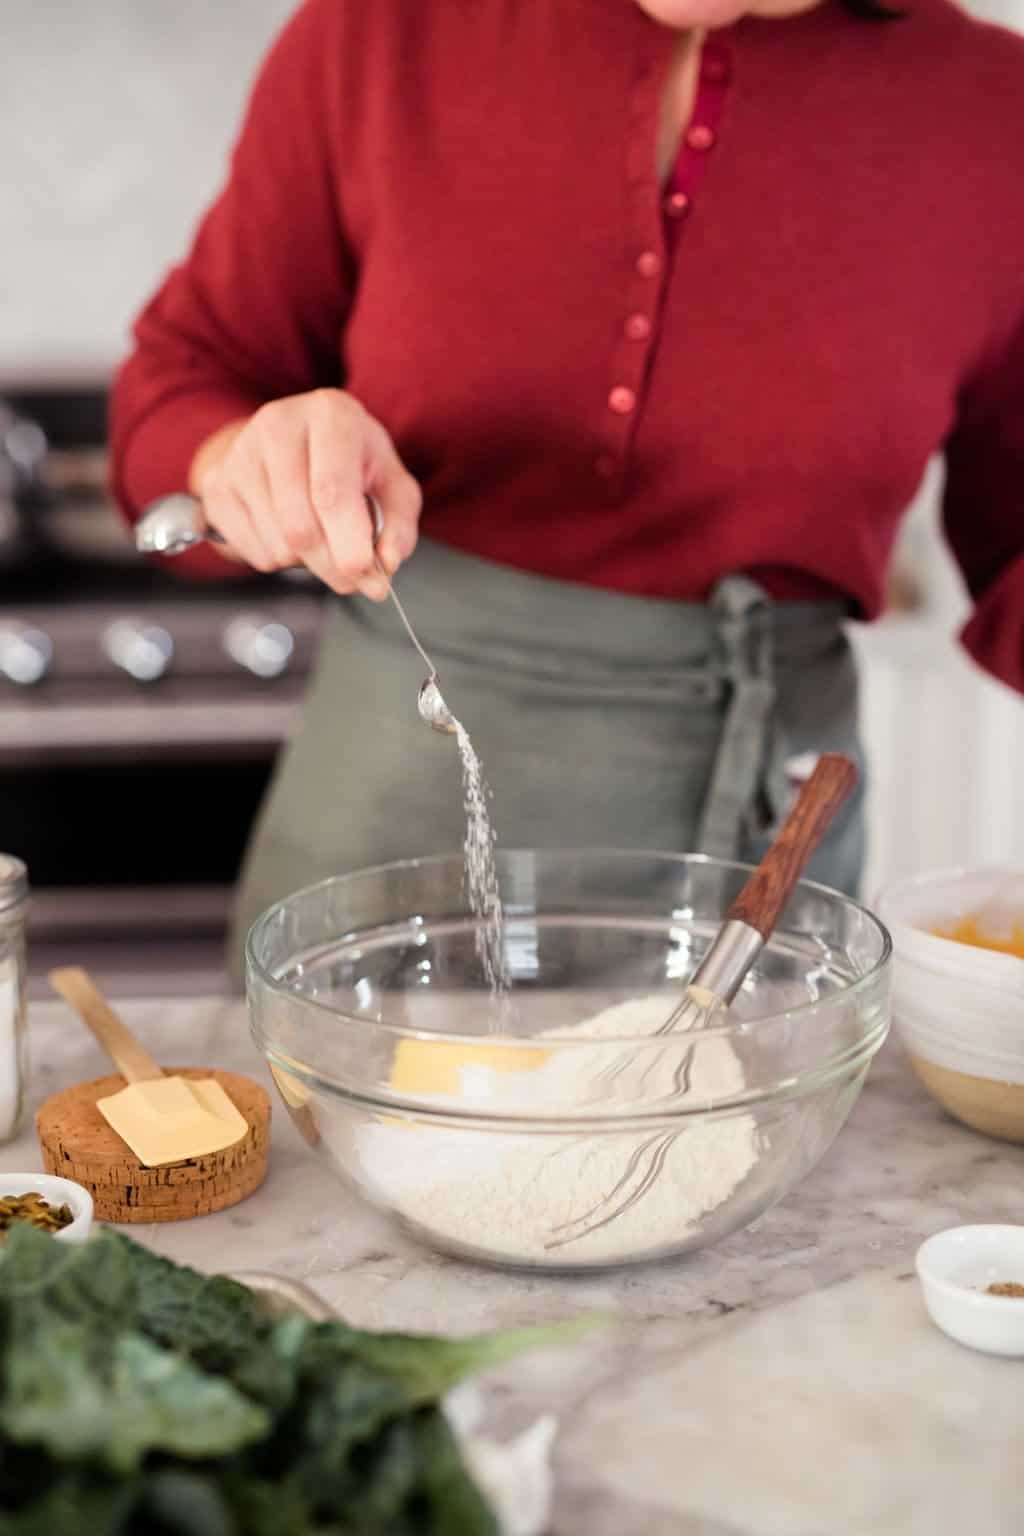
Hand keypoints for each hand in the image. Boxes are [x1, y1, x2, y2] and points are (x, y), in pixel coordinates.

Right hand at [188, 389, 421, 598]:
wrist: (297, 442)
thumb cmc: (353, 464)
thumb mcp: (391, 485)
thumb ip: (398, 525)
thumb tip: (387, 563)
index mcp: (330, 414)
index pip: (331, 490)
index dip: (348, 542)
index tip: (363, 574)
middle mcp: (278, 424)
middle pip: (300, 525)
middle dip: (331, 565)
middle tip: (351, 577)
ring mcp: (241, 453)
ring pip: (277, 543)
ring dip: (306, 562)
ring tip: (320, 537)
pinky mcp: (218, 484)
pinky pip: (251, 550)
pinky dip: (278, 559)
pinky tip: (289, 534)